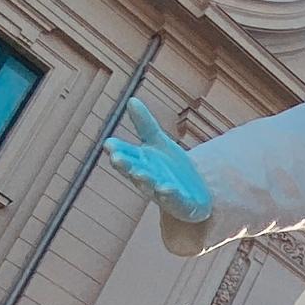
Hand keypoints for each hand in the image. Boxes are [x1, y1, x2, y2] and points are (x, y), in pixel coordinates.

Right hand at [104, 97, 213, 222]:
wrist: (196, 194)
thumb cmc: (170, 167)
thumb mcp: (159, 142)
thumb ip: (144, 124)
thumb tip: (131, 100)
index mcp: (140, 163)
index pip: (125, 154)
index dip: (117, 150)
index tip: (109, 143)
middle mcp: (147, 178)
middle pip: (133, 171)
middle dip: (125, 165)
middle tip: (116, 158)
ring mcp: (162, 192)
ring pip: (150, 186)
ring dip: (144, 180)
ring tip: (139, 173)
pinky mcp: (180, 204)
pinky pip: (172, 200)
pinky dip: (168, 195)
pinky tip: (165, 188)